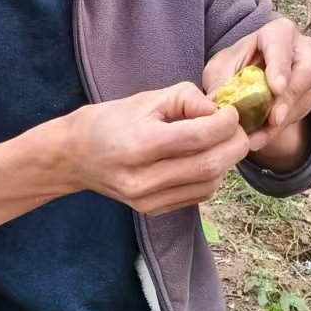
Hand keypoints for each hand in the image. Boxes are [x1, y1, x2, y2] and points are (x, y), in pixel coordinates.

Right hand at [63, 82, 251, 214]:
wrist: (74, 157)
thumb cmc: (108, 121)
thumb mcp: (144, 99)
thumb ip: (186, 99)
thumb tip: (218, 111)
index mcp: (138, 144)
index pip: (198, 136)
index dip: (225, 123)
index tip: (231, 112)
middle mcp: (143, 178)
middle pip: (209, 165)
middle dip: (234, 144)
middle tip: (237, 128)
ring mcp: (148, 199)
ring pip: (210, 184)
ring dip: (226, 162)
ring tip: (221, 143)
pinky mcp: (153, 210)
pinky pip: (198, 196)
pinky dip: (212, 177)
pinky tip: (204, 160)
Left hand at [203, 18, 310, 167]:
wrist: (249, 81)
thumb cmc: (236, 66)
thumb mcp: (222, 68)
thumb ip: (221, 81)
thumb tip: (216, 103)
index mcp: (279, 33)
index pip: (283, 44)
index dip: (280, 66)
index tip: (275, 88)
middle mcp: (301, 51)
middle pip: (307, 72)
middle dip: (289, 97)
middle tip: (274, 119)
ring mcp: (308, 76)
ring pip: (304, 98)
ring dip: (280, 121)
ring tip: (255, 137)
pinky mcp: (307, 99)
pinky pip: (296, 117)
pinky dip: (275, 132)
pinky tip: (258, 141)